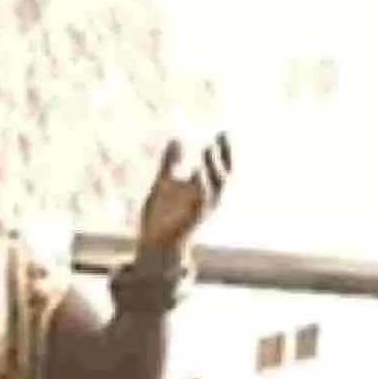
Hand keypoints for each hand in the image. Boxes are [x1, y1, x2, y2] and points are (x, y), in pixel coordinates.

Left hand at [136, 133, 231, 260]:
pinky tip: (198, 169)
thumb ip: (171, 162)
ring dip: (213, 168)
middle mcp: (207, 200)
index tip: (223, 132)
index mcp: (202, 190)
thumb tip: (177, 138)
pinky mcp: (191, 220)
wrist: (154, 246)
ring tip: (209, 148)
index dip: (224, 150)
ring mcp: (201, 210)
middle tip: (221, 136)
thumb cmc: (161, 217)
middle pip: (224, 175)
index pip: (220, 167)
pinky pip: (202, 202)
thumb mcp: (165, 183)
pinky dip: (203, 186)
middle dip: (224, 156)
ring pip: (215, 187)